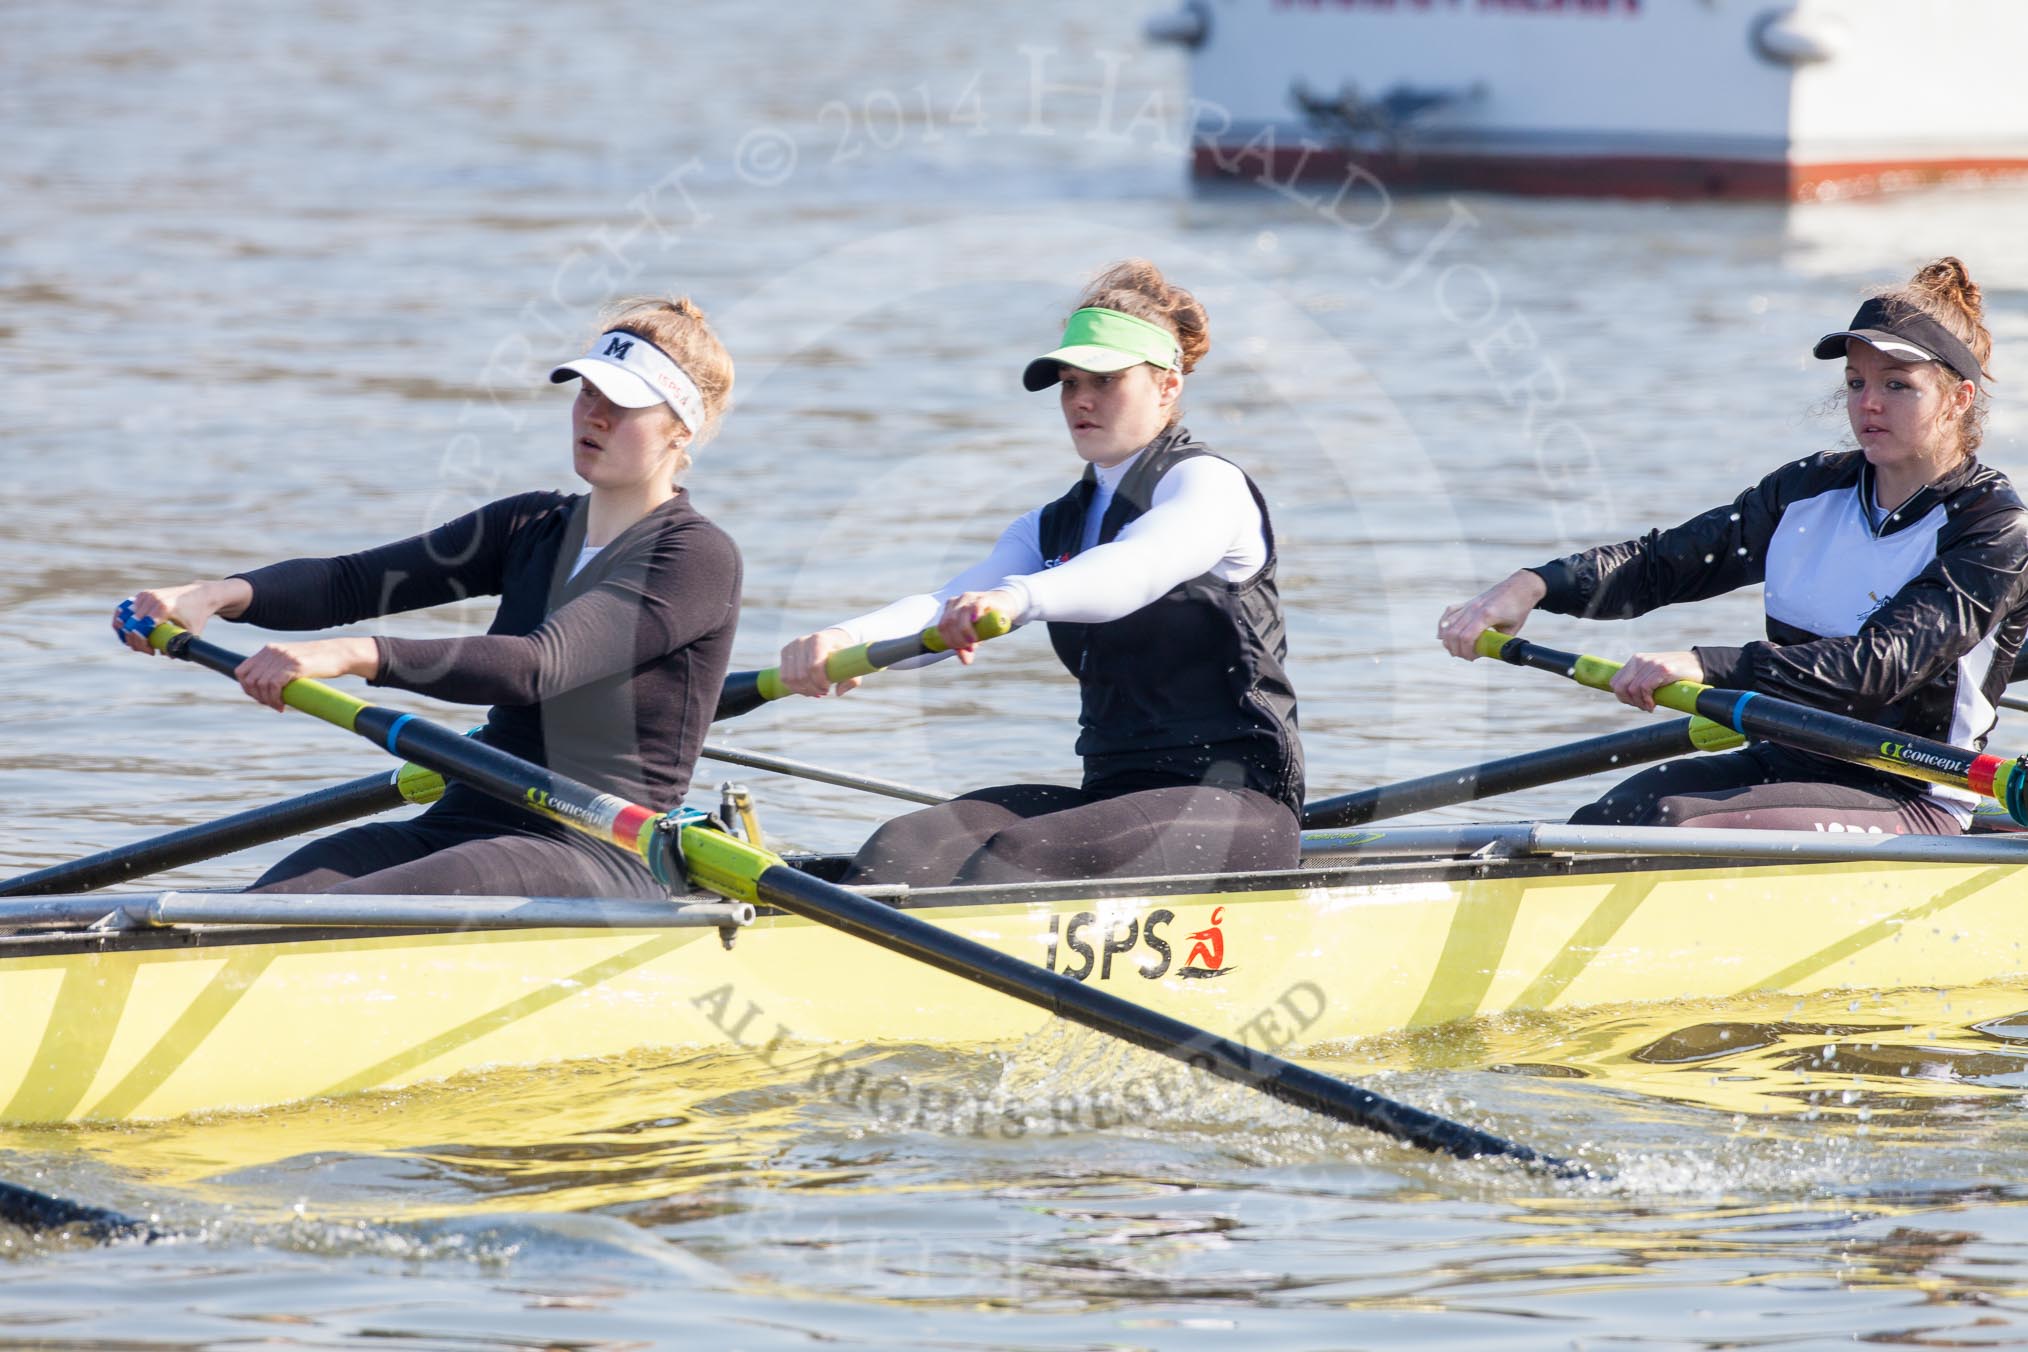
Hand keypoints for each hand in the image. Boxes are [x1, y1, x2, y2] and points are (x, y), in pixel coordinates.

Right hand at [114, 579, 252, 654]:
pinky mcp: (142, 594)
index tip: (152, 652)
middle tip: (147, 649)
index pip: (141, 629)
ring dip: (126, 633)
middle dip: (134, 642)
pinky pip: (124, 610)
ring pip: (124, 618)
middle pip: (130, 625)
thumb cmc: (197, 614)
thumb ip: (180, 645)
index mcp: (163, 608)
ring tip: (138, 642)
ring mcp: (145, 595)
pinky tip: (126, 633)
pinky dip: (122, 622)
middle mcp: (151, 599)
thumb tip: (167, 655)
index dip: (142, 645)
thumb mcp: (192, 632)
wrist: (200, 594)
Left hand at [233, 637, 377, 711]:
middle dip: (257, 697)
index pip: (242, 671)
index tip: (260, 698)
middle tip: (271, 704)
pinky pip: (273, 685)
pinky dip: (274, 699)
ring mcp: (283, 658)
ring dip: (267, 700)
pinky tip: (283, 705)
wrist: (339, 654)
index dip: (247, 688)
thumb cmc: (318, 661)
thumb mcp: (293, 661)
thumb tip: (265, 686)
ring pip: (260, 684)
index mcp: (270, 649)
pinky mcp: (294, 665)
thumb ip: (278, 667)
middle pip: (249, 680)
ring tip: (278, 706)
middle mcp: (273, 651)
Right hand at [778, 627, 860, 697]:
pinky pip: (784, 677)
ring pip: (790, 678)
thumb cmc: (843, 654)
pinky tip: (805, 688)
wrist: (832, 639)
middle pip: (802, 675)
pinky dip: (793, 687)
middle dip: (812, 688)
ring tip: (814, 692)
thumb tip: (838, 692)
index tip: (828, 688)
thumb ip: (851, 680)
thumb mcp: (852, 664)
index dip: (820, 682)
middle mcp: (803, 641)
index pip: (814, 666)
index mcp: (820, 640)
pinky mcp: (785, 652)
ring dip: (802, 690)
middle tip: (824, 692)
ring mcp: (792, 646)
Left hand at [938, 589, 1017, 665]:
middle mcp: (957, 602)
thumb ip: (967, 648)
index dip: (949, 640)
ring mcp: (970, 598)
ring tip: (974, 641)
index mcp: (950, 610)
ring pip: (961, 613)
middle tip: (969, 648)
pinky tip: (976, 620)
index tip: (960, 649)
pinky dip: (975, 613)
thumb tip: (966, 662)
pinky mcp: (984, 598)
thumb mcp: (974, 636)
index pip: (942, 626)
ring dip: (965, 630)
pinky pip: (976, 604)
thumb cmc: (984, 622)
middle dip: (957, 638)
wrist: (1002, 606)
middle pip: (950, 621)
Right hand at [1437, 570, 1546, 660]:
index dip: (1466, 651)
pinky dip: (1443, 626)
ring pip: (1448, 624)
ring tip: (1456, 650)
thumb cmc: (1519, 608)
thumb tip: (1491, 656)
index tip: (1472, 658)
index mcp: (1487, 615)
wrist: (1520, 587)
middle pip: (1453, 633)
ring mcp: (1469, 604)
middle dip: (1456, 649)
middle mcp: (1474, 608)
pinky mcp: (1467, 603)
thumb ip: (1500, 642)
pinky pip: (1449, 614)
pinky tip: (1443, 635)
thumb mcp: (1513, 629)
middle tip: (1466, 656)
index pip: (1466, 637)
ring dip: (1448, 640)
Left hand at [1609, 651, 1703, 712]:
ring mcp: (1651, 663)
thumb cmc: (1675, 674)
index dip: (1622, 696)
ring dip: (1640, 703)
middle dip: (1629, 701)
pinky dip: (1647, 701)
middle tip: (1642, 706)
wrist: (1699, 665)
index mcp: (1635, 660)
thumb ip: (1639, 679)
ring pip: (1632, 690)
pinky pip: (1645, 688)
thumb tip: (1625, 696)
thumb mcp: (1652, 673)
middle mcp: (1640, 660)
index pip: (1615, 682)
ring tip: (1650, 706)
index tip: (1635, 703)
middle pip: (1620, 687)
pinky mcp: (1663, 669)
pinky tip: (1654, 705)